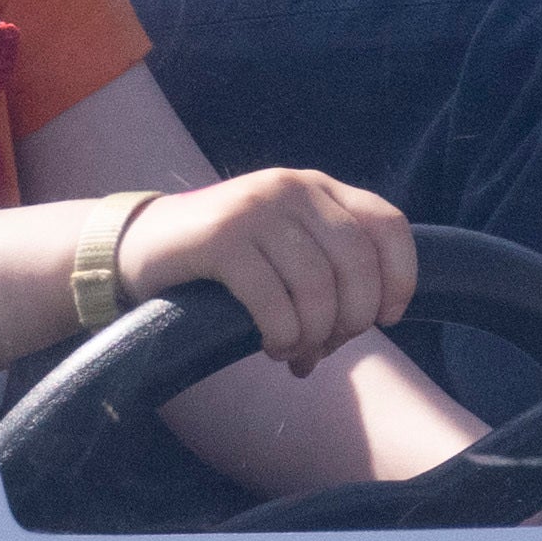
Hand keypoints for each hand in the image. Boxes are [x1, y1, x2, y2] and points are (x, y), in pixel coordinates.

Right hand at [109, 164, 415, 372]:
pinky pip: (273, 300)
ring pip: (317, 286)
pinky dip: (282, 335)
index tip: (387, 319)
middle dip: (351, 319)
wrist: (140, 247)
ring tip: (293, 352)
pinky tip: (270, 345)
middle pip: (357, 263)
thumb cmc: (224, 262)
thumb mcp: (285, 249)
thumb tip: (373, 321)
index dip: (400, 277)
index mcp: (318, 188)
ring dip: (312, 335)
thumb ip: (330, 269)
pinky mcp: (220, 237)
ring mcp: (255, 208)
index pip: (388, 225)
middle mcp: (292, 188)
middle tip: (325, 347)